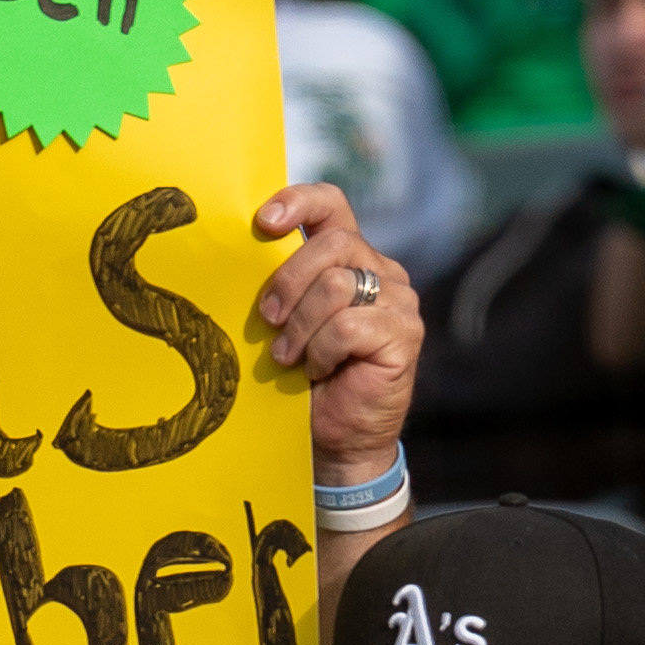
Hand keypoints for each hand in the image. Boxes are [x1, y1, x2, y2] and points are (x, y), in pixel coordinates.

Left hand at [255, 183, 422, 479]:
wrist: (335, 442)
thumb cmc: (304, 380)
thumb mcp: (286, 321)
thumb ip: (282, 283)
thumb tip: (239, 251)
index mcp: (351, 258)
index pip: (332, 206)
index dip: (298, 203)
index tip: (262, 222)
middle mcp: (382, 271)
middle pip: (332, 244)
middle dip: (288, 281)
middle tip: (267, 320)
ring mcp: (399, 302)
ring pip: (337, 285)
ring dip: (301, 326)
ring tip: (289, 357)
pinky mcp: (405, 334)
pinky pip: (349, 326)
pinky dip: (322, 350)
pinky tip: (317, 370)